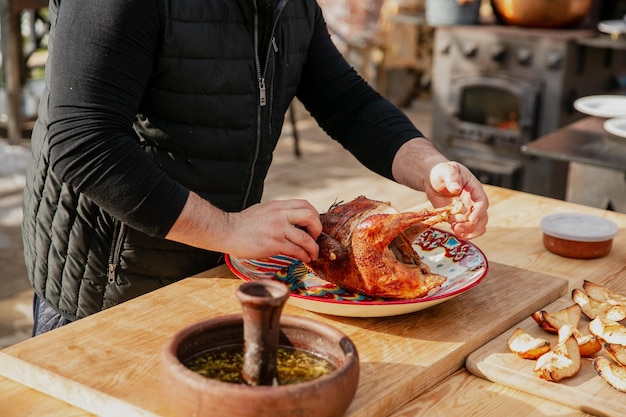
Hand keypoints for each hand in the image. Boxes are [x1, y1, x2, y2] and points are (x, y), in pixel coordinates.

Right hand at [166, 193, 321, 262]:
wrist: (227, 231)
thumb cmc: (243, 223)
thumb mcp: (263, 210)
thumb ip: (278, 213)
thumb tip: (292, 219)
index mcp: (278, 206)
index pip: (305, 205)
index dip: (314, 216)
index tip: (313, 227)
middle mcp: (280, 215)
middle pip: (311, 216)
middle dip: (317, 229)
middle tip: (315, 239)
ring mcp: (277, 229)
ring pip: (306, 238)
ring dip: (313, 248)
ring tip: (312, 254)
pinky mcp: (273, 243)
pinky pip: (296, 250)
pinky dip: (303, 256)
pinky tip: (302, 259)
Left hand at [425, 161, 487, 238]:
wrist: (433, 179)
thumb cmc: (443, 172)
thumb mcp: (447, 170)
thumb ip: (452, 177)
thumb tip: (456, 188)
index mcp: (474, 189)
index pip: (482, 202)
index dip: (479, 212)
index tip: (471, 220)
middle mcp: (474, 202)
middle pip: (483, 218)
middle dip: (473, 226)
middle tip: (458, 227)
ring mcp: (467, 212)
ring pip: (477, 227)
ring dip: (469, 232)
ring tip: (455, 230)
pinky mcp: (457, 218)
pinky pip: (466, 230)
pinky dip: (462, 234)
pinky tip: (454, 232)